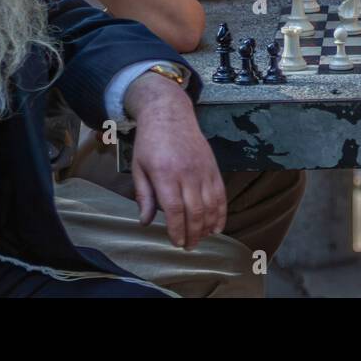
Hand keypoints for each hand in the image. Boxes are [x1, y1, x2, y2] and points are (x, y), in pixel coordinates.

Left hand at [127, 74, 226, 248]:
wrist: (169, 113)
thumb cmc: (150, 141)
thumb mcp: (138, 167)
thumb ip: (144, 195)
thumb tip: (146, 221)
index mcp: (165, 174)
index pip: (175, 210)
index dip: (177, 230)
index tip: (176, 242)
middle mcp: (187, 173)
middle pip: (195, 211)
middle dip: (193, 233)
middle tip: (189, 246)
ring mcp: (203, 169)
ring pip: (211, 204)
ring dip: (208, 226)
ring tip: (202, 239)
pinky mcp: (213, 167)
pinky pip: (221, 193)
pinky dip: (221, 211)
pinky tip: (217, 225)